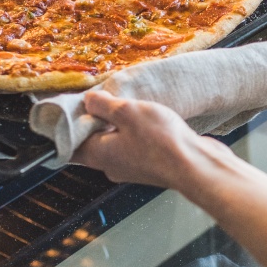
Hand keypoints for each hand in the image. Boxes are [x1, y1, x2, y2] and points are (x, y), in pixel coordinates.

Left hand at [72, 91, 216, 188]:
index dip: (69, 124)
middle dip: (97, 120)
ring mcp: (132, 167)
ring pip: (116, 142)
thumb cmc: (161, 142)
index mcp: (98, 155)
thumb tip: (89, 100)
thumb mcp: (127, 112)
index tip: (74, 105)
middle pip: (93, 141)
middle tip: (105, 98)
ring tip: (131, 106)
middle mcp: (111, 165)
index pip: (70, 143)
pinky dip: (137, 132)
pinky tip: (149, 118)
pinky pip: (136, 145)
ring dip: (120, 125)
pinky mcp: (151, 165)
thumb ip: (104, 105)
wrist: (196, 166)